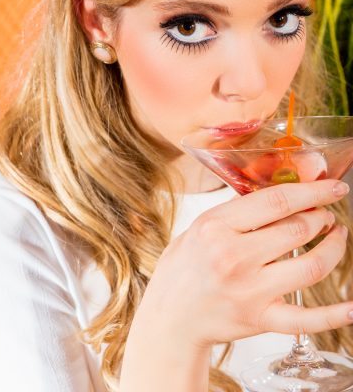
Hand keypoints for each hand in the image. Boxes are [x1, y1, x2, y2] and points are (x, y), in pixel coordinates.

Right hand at [139, 178, 351, 347]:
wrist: (170, 316)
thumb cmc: (182, 269)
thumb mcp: (198, 229)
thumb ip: (233, 213)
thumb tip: (274, 194)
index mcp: (216, 228)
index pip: (275, 202)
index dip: (312, 192)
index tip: (332, 187)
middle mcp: (234, 257)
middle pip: (298, 229)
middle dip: (322, 218)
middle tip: (326, 215)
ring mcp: (249, 290)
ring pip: (311, 266)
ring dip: (334, 248)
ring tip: (337, 238)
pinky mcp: (260, 318)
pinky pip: (308, 318)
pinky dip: (336, 314)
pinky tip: (352, 306)